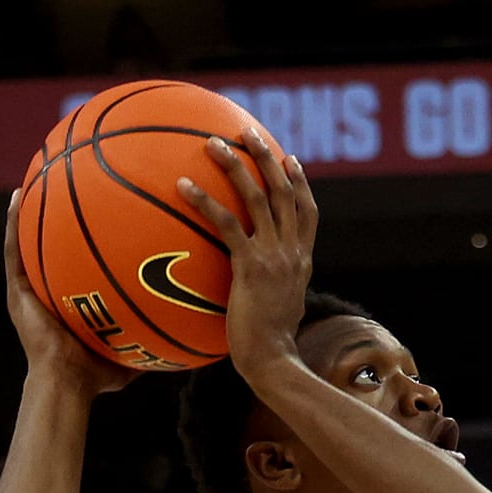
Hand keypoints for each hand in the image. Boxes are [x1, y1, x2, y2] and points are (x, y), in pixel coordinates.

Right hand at [4, 189, 136, 395]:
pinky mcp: (17, 291)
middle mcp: (48, 292)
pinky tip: (17, 198)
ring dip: (32, 212)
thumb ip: (151, 340)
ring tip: (38, 178)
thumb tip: (182, 337)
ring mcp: (30, 290)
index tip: (101, 217)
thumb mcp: (130, 353)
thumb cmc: (96, 376)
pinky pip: (14, 251)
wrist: (67, 383)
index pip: (79, 265)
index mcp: (71, 302)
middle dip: (62, 220)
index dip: (86, 242)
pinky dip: (13, 225)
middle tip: (72, 187)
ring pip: (29, 241)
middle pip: (54, 247)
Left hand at [176, 128, 316, 381]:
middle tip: (249, 133)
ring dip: (236, 166)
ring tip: (212, 143)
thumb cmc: (270, 346)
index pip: (308, 213)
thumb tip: (253, 286)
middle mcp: (294, 253)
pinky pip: (226, 224)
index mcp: (302, 261)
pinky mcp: (252, 266)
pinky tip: (183, 186)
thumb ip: (273, 288)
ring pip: (259, 198)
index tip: (291, 159)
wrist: (273, 360)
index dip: (300, 183)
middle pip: (286, 193)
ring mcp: (275, 257)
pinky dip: (205, 201)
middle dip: (269, 158)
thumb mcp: (281, 310)